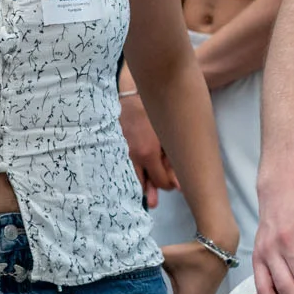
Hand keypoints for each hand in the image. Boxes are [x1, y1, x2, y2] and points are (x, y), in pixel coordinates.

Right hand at [121, 94, 177, 208]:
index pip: (162, 183)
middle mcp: (133, 157)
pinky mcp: (116, 145)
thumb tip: (178, 183)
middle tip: (154, 201)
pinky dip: (131, 171)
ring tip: (147, 198)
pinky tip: (133, 177)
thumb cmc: (155, 110)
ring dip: (141, 184)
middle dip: (153, 189)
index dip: (170, 184)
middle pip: (145, 183)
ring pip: (133, 176)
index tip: (175, 182)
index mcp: (147, 154)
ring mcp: (122, 151)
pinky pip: (125, 164)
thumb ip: (173, 160)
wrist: (131, 91)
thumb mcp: (169, 136)